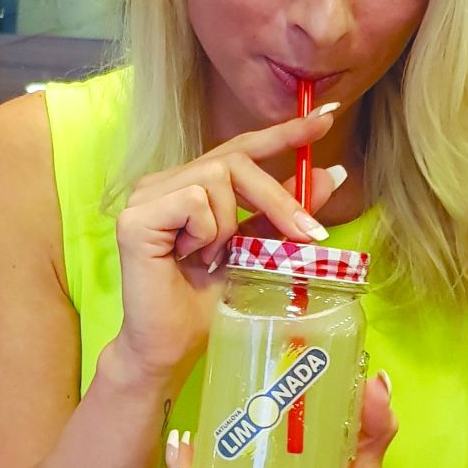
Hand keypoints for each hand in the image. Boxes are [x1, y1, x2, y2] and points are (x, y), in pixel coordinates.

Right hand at [113, 108, 343, 386]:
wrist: (170, 348)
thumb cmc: (205, 304)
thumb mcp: (257, 253)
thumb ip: (282, 214)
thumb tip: (332, 176)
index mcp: (192, 185)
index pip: (241, 148)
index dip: (284, 133)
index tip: (325, 119)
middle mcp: (165, 182)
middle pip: (236, 160)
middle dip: (279, 197)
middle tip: (309, 235)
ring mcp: (146, 196)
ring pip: (216, 178)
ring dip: (231, 226)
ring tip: (212, 261)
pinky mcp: (134, 218)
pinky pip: (194, 202)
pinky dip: (206, 234)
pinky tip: (188, 259)